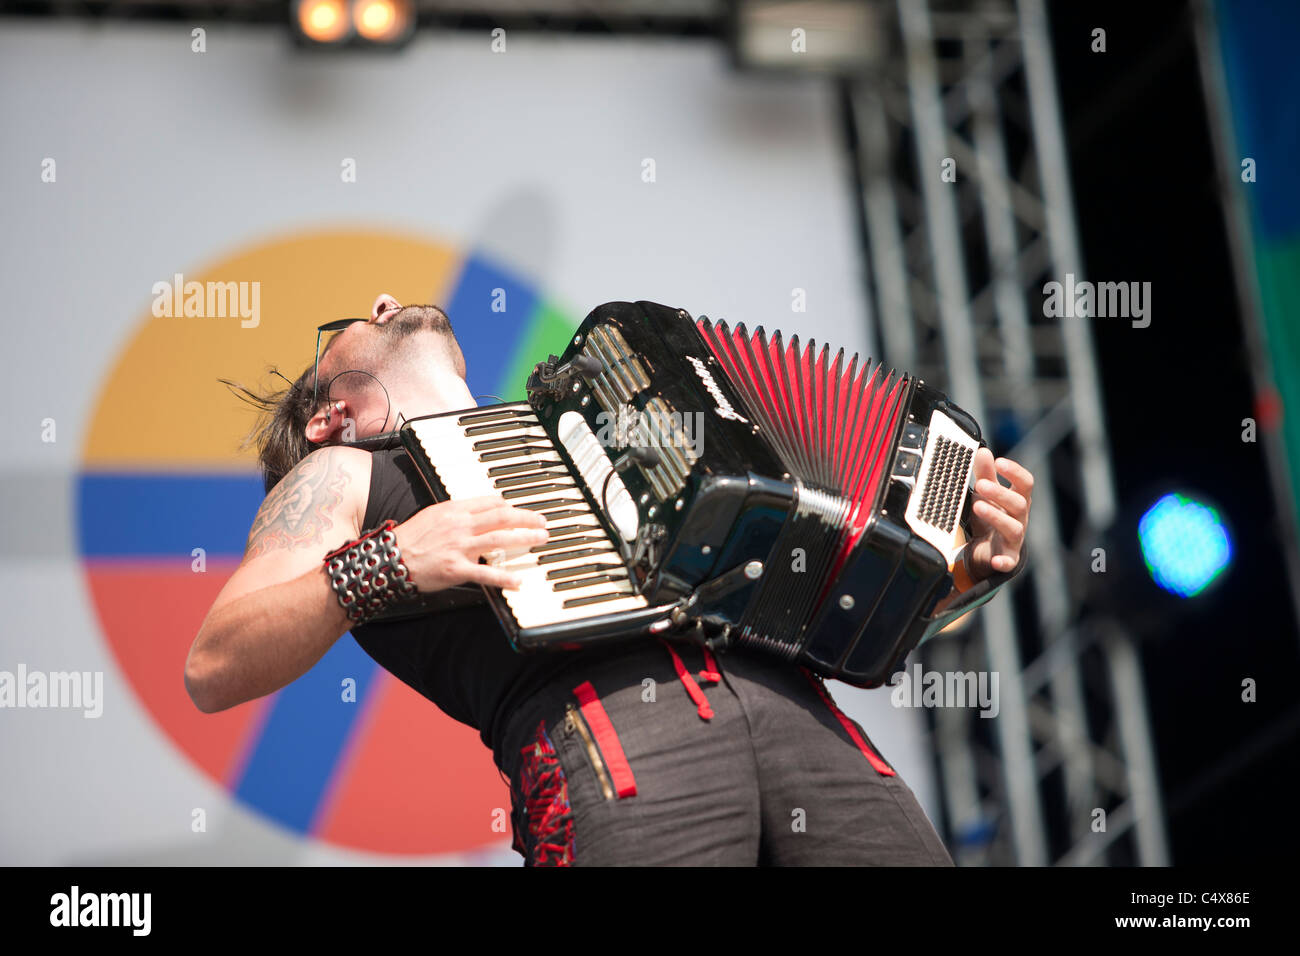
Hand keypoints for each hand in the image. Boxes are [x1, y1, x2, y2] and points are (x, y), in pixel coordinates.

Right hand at [393, 496, 548, 591]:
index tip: (522, 510)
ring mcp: (460, 547)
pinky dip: (505, 577)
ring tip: (541, 540)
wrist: (389, 558)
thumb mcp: (434, 515)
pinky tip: (518, 581)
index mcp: (455, 510)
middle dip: (527, 518)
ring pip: (500, 539)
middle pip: (502, 517)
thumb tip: (477, 512)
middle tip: (543, 522)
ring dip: (525, 539)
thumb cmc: (410, 538)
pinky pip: (486, 573)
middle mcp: (460, 525)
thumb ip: (457, 513)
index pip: (491, 503)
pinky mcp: (457, 569)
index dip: (511, 506)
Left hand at [964, 448, 1031, 580]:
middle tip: (980, 484)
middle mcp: (1020, 518)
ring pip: (1013, 528)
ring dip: (997, 516)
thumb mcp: (986, 496)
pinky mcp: (1008, 559)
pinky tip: (996, 560)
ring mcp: (1015, 539)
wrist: (988, 551)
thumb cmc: (991, 518)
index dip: (1015, 472)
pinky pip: (1008, 561)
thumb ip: (986, 475)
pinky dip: (1004, 561)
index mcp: (1017, 500)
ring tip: (978, 507)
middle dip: (1000, 493)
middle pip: (1018, 503)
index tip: (999, 462)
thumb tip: (983, 451)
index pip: (1025, 483)